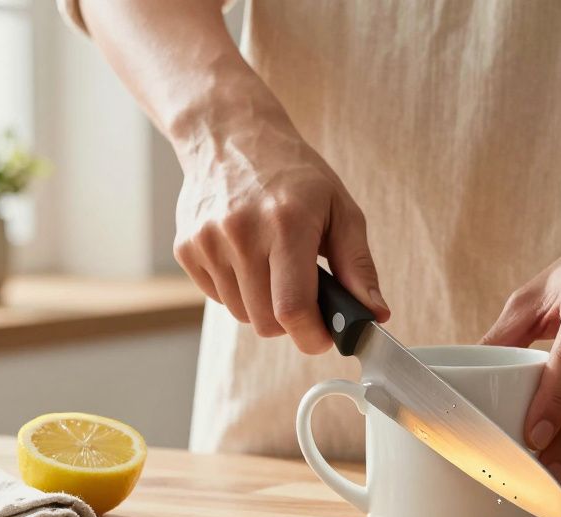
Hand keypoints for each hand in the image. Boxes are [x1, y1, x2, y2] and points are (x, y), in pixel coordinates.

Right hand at [173, 115, 388, 353]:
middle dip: (290, 321)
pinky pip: (217, 297)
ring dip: (262, 305)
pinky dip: (237, 289)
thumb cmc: (293, 174)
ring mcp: (208, 241)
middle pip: (265, 322)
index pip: (293, 308)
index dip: (312, 336)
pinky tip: (246, 256)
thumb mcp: (340, 208)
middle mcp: (241, 233)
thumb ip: (358, 265)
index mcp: (287, 224)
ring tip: (273, 266)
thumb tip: (375, 313)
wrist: (231, 135)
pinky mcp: (186, 248)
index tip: (324, 337)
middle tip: (303, 294)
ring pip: (241, 314)